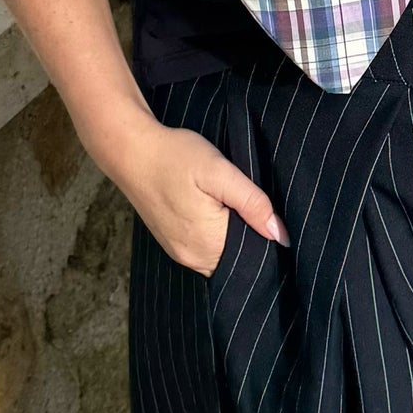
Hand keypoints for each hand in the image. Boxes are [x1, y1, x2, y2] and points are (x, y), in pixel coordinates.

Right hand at [94, 114, 289, 276]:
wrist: (130, 150)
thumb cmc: (176, 157)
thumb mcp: (221, 172)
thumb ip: (253, 204)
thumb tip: (281, 236)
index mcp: (208, 246)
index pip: (254, 259)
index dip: (267, 241)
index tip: (268, 215)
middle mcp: (192, 259)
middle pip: (237, 261)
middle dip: (251, 240)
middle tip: (253, 206)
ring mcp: (180, 254)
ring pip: (221, 257)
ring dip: (234, 237)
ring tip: (235, 207)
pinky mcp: (173, 243)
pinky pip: (205, 251)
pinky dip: (217, 236)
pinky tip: (218, 212)